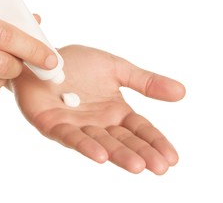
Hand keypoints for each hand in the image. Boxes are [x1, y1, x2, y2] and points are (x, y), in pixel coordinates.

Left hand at [12, 45, 185, 174]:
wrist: (44, 57)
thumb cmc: (77, 63)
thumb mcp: (116, 68)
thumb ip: (145, 81)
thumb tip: (182, 92)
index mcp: (114, 111)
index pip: (139, 129)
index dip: (155, 142)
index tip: (172, 158)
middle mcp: (97, 122)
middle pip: (123, 140)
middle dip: (141, 153)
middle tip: (160, 167)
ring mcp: (75, 125)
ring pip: (99, 142)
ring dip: (117, 154)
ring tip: (137, 165)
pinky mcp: (52, 124)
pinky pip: (69, 136)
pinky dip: (85, 145)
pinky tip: (100, 154)